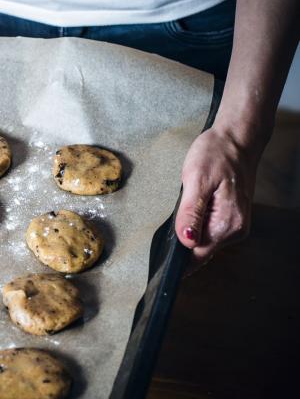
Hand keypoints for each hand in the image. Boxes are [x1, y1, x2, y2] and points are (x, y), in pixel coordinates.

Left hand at [175, 124, 259, 273]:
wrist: (236, 139)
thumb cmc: (217, 154)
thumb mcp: (196, 180)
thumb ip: (192, 213)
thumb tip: (187, 240)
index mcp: (227, 223)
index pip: (197, 256)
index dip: (178, 258)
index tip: (162, 254)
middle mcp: (235, 230)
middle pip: (200, 251)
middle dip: (183, 240)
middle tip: (177, 213)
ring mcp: (235, 225)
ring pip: (203, 242)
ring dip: (190, 230)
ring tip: (190, 203)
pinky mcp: (232, 219)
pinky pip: (209, 231)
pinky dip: (197, 223)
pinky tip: (196, 206)